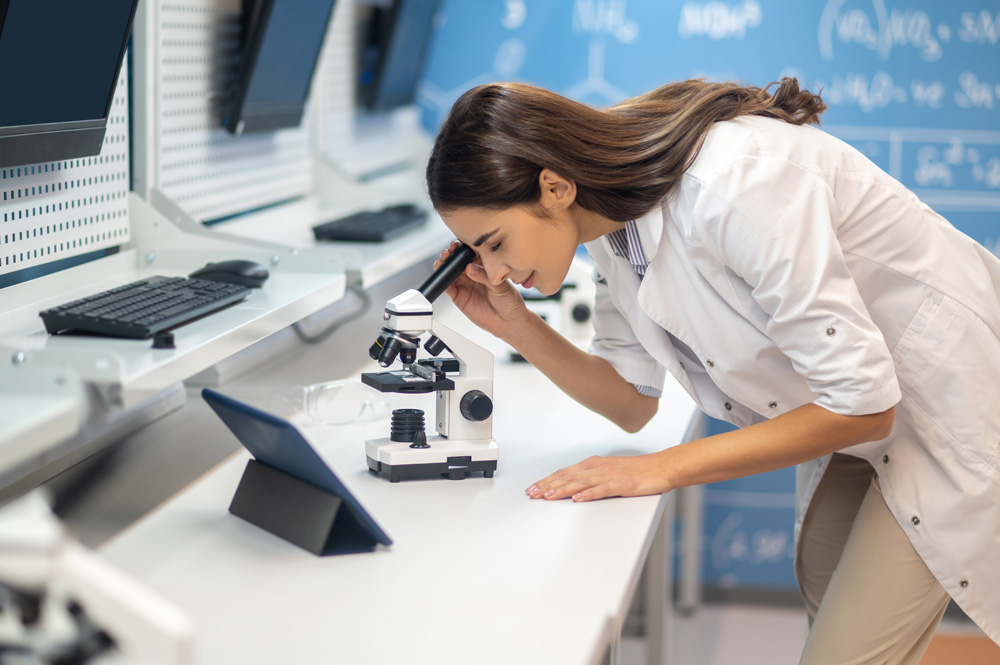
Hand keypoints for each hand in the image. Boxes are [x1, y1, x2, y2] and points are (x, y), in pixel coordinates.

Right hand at [434, 241, 528, 339]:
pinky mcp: (459, 296)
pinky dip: (442, 282)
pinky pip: (447, 287)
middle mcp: (473, 273)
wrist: (508, 322)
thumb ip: (484, 276)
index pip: (471, 252)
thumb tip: (470, 268)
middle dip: (450, 254)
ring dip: (444, 265)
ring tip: (443, 263)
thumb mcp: (501, 286)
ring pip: (450, 272)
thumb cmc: (510, 301)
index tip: (459, 244)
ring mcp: (465, 284)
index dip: (464, 246)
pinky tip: (443, 279)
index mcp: (484, 266)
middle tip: (449, 253)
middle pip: (457, 260)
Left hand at [525, 453, 673, 501]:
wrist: (662, 467)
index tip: (533, 488)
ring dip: (563, 490)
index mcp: (594, 464)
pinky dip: (589, 494)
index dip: (547, 480)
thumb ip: (591, 478)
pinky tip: (578, 499)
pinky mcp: (622, 484)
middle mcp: (599, 468)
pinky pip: (603, 490)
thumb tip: (572, 487)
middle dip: (548, 485)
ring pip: (581, 483)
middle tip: (532, 494)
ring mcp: (610, 476)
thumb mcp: (609, 472)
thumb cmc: (636, 471)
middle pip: (568, 477)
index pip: (565, 473)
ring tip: (548, 496)